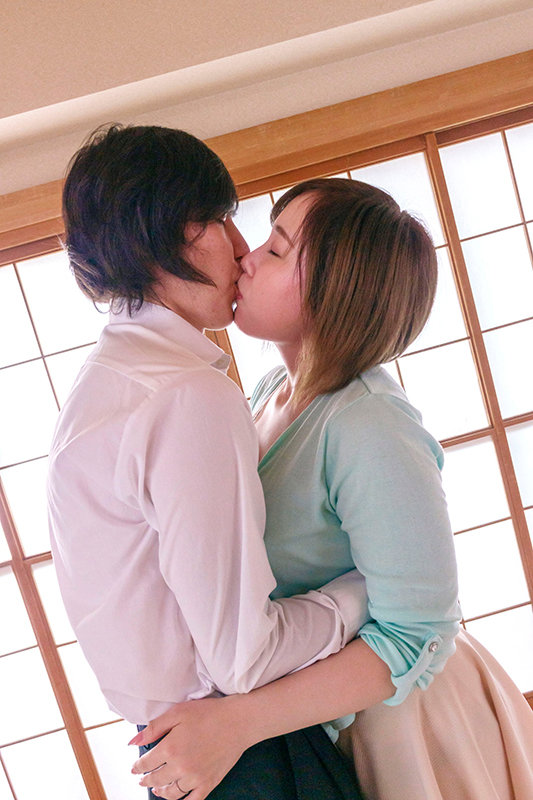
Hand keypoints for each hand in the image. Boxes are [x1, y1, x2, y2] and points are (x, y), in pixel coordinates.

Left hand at [130, 696, 248, 799]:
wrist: (238, 721)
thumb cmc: (209, 713)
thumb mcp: (178, 712)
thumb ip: (154, 728)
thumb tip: (133, 742)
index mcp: (170, 748)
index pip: (146, 763)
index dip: (138, 766)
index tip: (134, 767)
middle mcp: (180, 767)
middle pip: (156, 779)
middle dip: (146, 779)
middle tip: (142, 779)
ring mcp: (195, 777)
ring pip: (171, 792)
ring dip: (161, 791)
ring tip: (157, 788)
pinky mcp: (209, 783)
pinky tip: (177, 797)